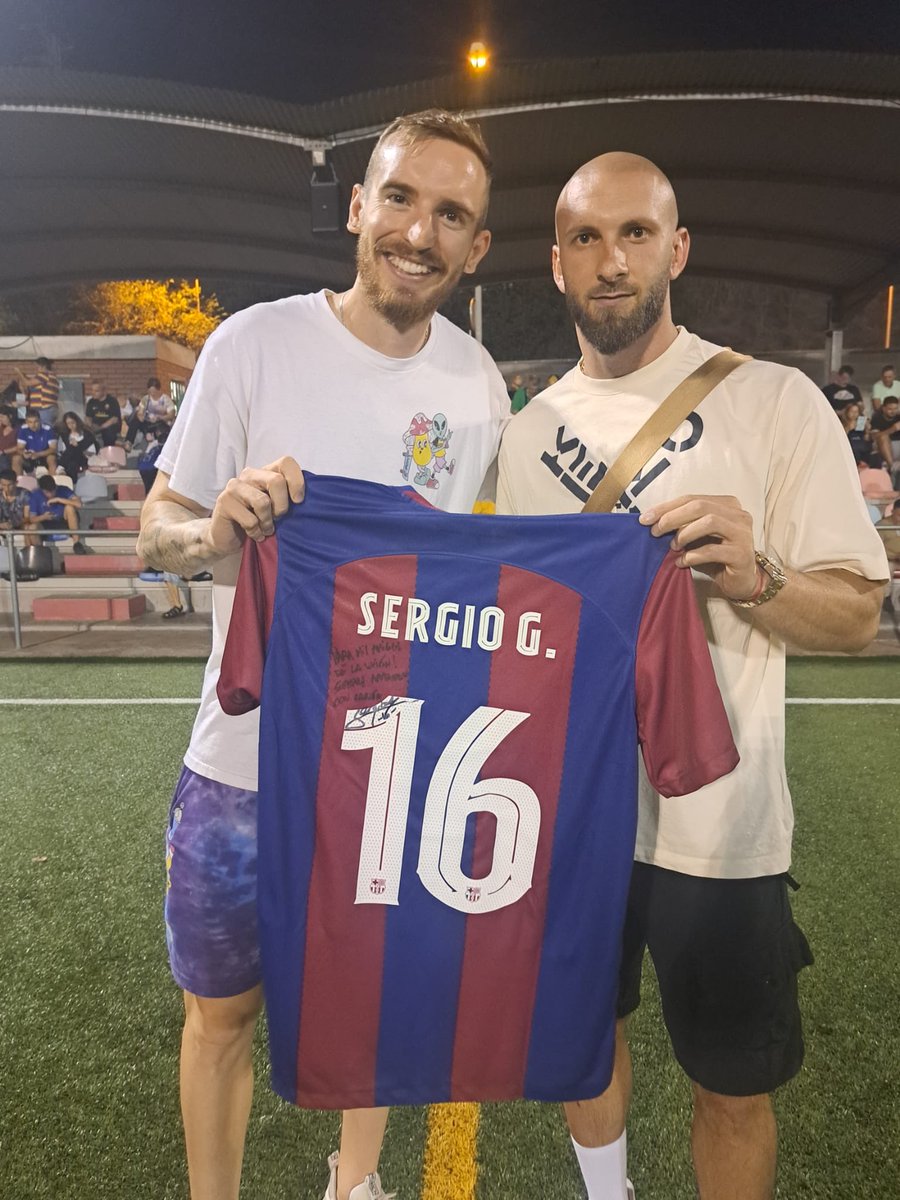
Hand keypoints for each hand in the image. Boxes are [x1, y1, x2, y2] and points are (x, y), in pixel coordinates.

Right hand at [207, 456, 304, 555]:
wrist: (228, 537)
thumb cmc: (258, 521)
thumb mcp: (277, 508)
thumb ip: (289, 499)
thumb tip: (305, 500)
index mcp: (265, 472)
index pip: (286, 462)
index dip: (297, 481)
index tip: (298, 501)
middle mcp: (249, 474)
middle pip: (276, 481)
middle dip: (282, 506)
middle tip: (278, 519)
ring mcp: (235, 486)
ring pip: (263, 502)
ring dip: (268, 522)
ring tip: (267, 529)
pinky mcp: (224, 501)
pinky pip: (250, 520)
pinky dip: (256, 532)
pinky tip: (255, 534)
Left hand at [639, 494, 759, 599]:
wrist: (741, 581)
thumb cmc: (716, 557)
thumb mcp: (697, 537)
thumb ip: (682, 524)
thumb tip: (652, 520)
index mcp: (727, 504)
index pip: (692, 498)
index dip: (666, 507)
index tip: (645, 518)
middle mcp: (739, 515)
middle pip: (700, 506)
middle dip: (672, 517)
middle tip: (655, 532)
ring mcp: (743, 533)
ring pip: (709, 522)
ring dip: (684, 534)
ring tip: (673, 546)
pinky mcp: (742, 554)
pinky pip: (712, 550)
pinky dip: (692, 556)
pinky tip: (682, 562)